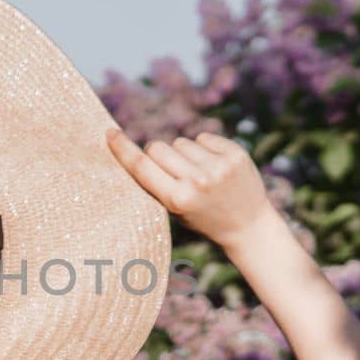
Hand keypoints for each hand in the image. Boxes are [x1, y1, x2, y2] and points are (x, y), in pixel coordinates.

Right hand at [105, 127, 277, 243]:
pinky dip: (204, 148)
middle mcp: (196, 181)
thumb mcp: (176, 210)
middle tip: (173, 172)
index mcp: (177, 200)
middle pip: (157, 148)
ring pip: (180, 142)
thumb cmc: (204, 218)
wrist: (249, 226)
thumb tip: (140, 151)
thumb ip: (159, 183)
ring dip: (184, 154)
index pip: (141, 166)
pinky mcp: (235, 154)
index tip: (110, 133)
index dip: (122, 148)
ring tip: (201, 174)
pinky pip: (203, 137)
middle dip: (158, 155)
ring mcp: (218, 166)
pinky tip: (215, 166)